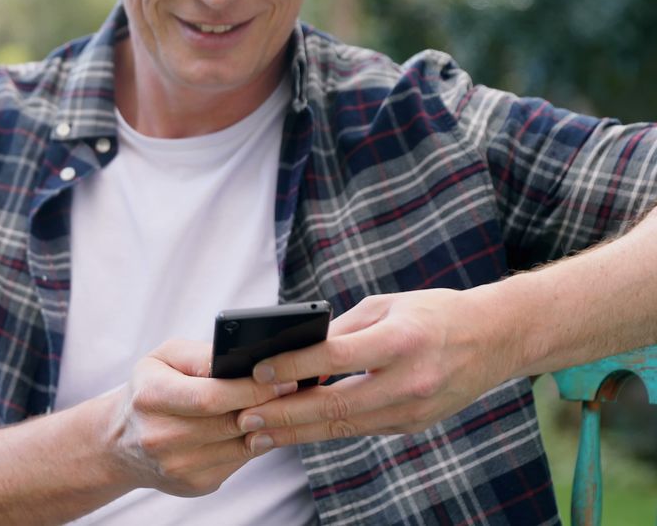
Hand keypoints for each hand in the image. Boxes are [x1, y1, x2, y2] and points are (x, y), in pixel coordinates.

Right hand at [103, 340, 298, 496]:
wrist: (121, 441)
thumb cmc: (150, 390)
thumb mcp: (164, 358)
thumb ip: (201, 355)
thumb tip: (243, 360)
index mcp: (150, 397)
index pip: (210, 397)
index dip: (252, 389)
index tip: (283, 378)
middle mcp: (160, 437)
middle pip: (230, 423)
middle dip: (267, 406)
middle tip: (295, 390)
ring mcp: (177, 466)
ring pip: (240, 446)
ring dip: (267, 427)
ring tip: (283, 406)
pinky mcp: (194, 485)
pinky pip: (238, 463)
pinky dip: (253, 444)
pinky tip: (259, 428)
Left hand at [235, 289, 522, 448]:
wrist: (495, 339)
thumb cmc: (433, 313)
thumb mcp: (386, 305)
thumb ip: (341, 329)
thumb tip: (293, 349)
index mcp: (400, 341)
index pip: (334, 358)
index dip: (291, 367)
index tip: (256, 372)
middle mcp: (409, 381)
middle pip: (334, 406)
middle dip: (284, 416)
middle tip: (245, 420)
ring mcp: (413, 409)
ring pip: (343, 427)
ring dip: (296, 432)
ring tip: (258, 435)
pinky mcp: (412, 424)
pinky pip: (359, 428)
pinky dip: (324, 430)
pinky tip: (294, 430)